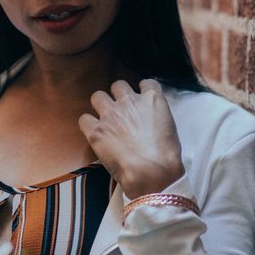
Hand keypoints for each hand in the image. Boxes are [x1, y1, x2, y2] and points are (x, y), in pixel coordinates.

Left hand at [77, 79, 184, 199]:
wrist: (151, 170)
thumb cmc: (166, 155)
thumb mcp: (170, 127)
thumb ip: (157, 116)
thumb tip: (149, 122)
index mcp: (151, 99)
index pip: (147, 83)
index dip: (142, 90)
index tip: (141, 99)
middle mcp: (129, 101)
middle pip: (118, 85)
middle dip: (118, 95)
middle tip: (121, 109)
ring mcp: (110, 114)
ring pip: (98, 96)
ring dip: (101, 105)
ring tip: (104, 118)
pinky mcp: (96, 130)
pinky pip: (84, 119)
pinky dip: (88, 125)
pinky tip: (94, 133)